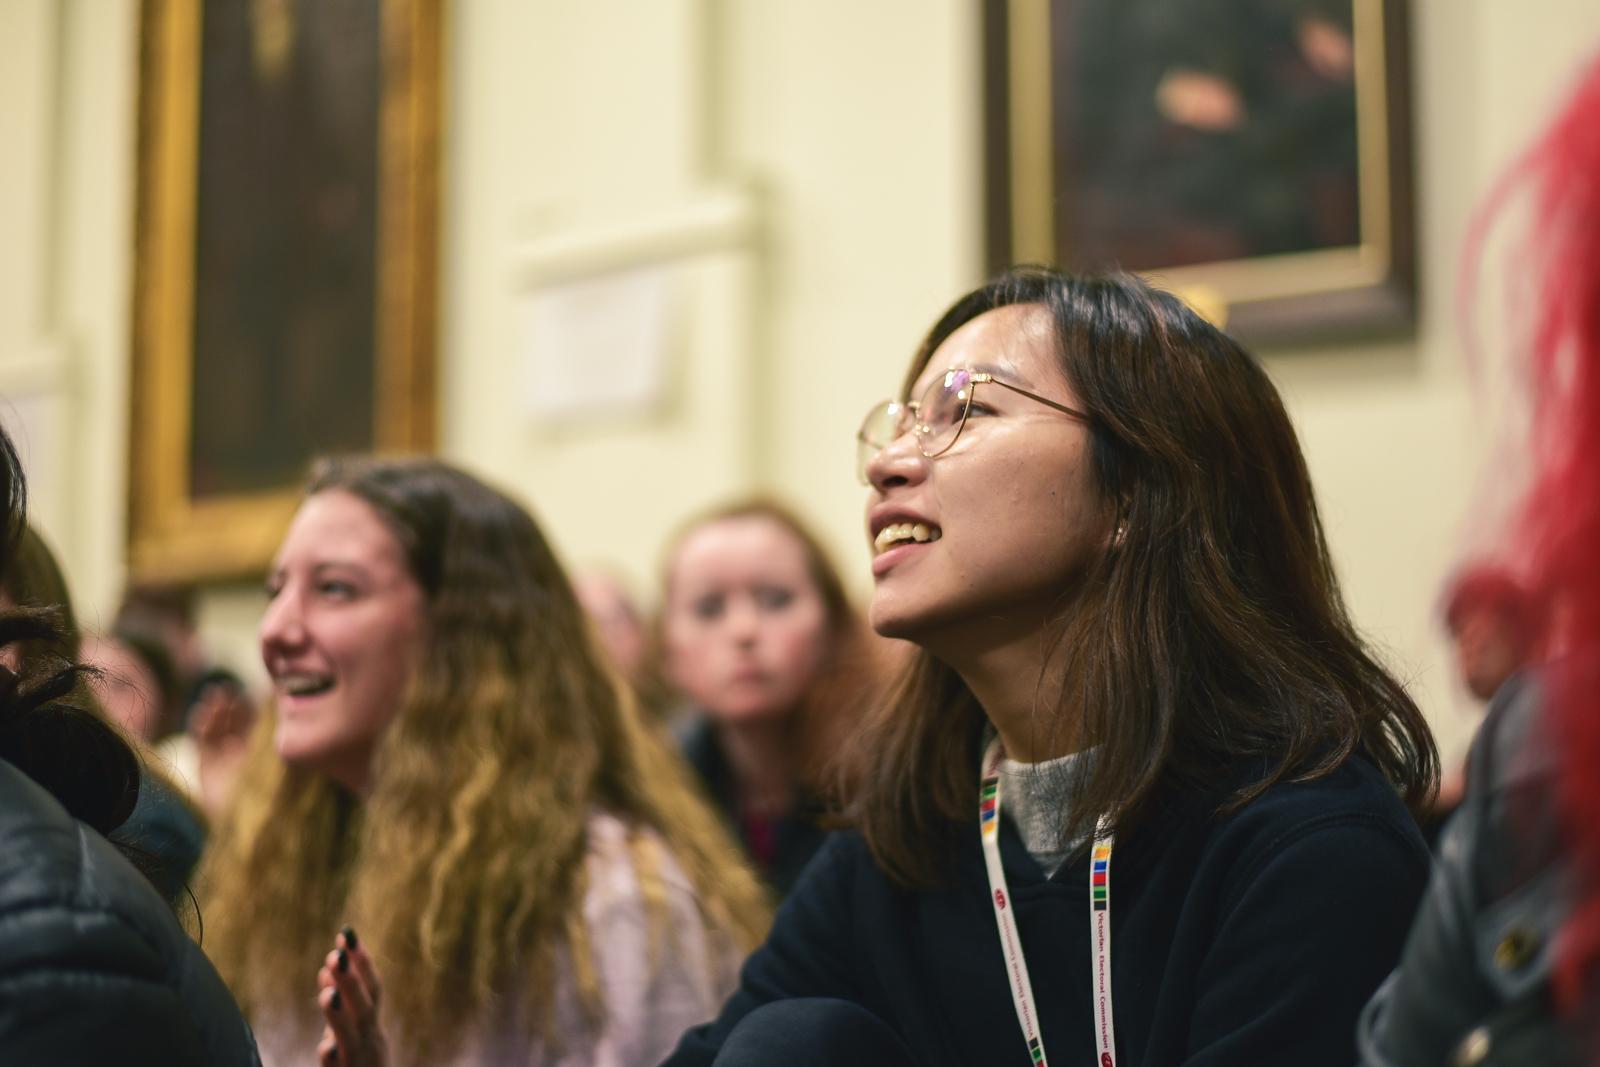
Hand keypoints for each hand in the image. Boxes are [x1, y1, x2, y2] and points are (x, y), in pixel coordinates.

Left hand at [316, 927, 387, 1066]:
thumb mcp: (347, 1035)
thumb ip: (339, 1007)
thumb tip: (326, 969)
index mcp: (372, 1029)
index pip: (372, 989)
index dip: (362, 962)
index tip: (346, 934)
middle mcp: (371, 1044)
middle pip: (366, 1008)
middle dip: (351, 981)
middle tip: (335, 954)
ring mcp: (360, 1064)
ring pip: (354, 1038)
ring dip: (342, 1016)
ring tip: (327, 995)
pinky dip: (335, 1058)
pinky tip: (326, 1048)